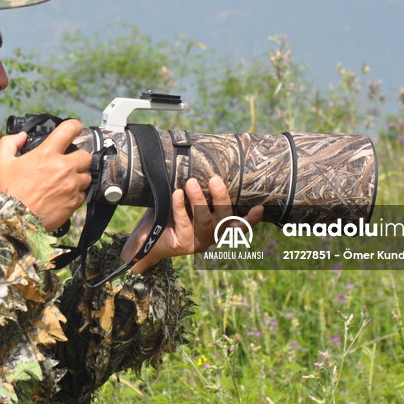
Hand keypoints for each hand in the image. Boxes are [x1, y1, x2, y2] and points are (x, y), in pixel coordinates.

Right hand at [0, 119, 92, 231]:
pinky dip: (76, 194)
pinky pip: (84, 194)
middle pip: (85, 155)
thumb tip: (22, 136)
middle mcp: (63, 168)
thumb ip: (10, 142)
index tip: (75, 129)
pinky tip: (63, 195)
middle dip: (77, 158)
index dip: (75, 126)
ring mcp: (71, 185)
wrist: (14, 221)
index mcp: (47, 154)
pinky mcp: (74, 202)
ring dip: (78, 177)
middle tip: (67, 164)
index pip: (69, 129)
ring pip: (87, 176)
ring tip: (64, 182)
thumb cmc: (8, 193)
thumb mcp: (1, 162)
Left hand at [121, 176, 263, 272]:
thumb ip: (194, 188)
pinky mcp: (182, 244)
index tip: (259, 207)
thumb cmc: (166, 215)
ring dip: (198, 201)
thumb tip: (197, 159)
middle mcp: (210, 235)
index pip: (237, 224)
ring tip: (190, 183)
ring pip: (204, 221)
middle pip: (224, 219)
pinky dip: (180, 207)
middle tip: (214, 179)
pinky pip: (184, 224)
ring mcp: (197, 242)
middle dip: (221, 198)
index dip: (250, 219)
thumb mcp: (183, 201)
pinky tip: (176, 194)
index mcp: (215, 225)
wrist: (144, 239)